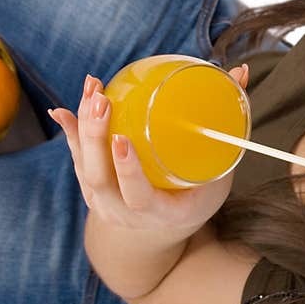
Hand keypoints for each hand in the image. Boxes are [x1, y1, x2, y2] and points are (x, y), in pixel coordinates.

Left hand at [48, 64, 249, 235]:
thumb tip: (241, 73)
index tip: (121, 139)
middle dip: (96, 137)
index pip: (138, 197)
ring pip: (85, 167)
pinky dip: (71, 133)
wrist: (165, 230)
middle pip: (100, 179)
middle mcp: (127, 214)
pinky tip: (63, 109)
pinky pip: (77, 161)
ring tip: (92, 88)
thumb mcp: (219, 171)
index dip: (128, 170)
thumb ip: (228, 127)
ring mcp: (105, 205)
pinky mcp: (92, 191)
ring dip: (83, 127)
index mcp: (163, 214)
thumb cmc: (200, 194)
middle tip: (103, 100)